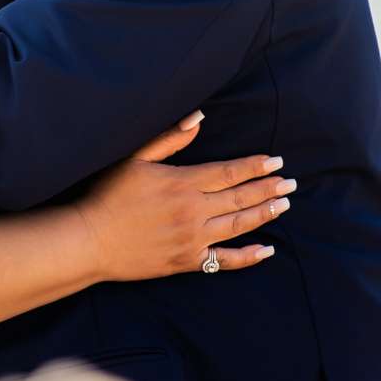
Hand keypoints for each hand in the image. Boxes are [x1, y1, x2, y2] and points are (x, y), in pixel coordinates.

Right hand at [74, 114, 291, 282]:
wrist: (89, 241)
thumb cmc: (107, 196)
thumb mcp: (134, 159)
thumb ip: (169, 138)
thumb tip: (198, 118)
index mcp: (183, 183)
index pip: (229, 172)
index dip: (255, 166)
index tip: (275, 161)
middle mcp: (193, 211)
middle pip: (240, 197)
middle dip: (268, 189)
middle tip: (290, 183)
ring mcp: (193, 239)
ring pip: (238, 225)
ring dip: (264, 214)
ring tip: (284, 204)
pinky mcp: (187, 262)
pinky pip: (225, 261)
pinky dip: (248, 256)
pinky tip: (267, 250)